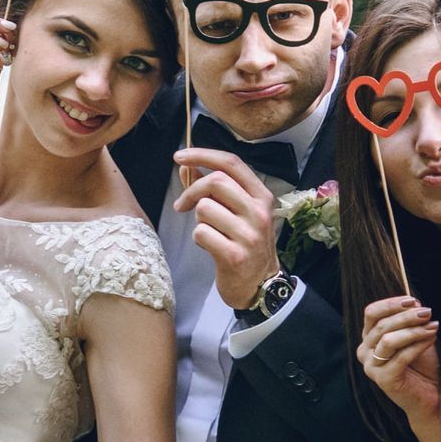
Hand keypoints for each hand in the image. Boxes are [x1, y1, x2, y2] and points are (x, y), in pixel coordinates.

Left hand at [170, 148, 281, 308]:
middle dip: (191, 191)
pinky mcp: (234, 255)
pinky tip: (210, 246)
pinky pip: (201, 233)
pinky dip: (198, 238)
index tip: (179, 156)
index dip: (203, 155)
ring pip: (204, 208)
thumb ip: (213, 190)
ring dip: (197, 220)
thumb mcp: (237, 213)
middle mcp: (259, 212)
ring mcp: (248, 234)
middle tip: (181, 205)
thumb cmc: (245, 245)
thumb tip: (186, 168)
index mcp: (261, 196)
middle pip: (215, 182)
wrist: (260, 286)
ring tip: (209, 231)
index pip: (231, 163)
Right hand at [356, 296, 440, 422]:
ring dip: (413, 330)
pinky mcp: (383, 379)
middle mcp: (364, 351)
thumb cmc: (420, 364)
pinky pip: (401, 357)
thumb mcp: (415, 336)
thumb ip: (410, 321)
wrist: (427, 394)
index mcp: (369, 338)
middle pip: (382, 325)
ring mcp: (371, 367)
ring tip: (433, 326)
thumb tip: (414, 303)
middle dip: (406, 316)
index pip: (371, 313)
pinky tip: (432, 338)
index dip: (391, 304)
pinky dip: (418, 345)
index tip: (413, 300)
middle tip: (428, 312)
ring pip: (389, 340)